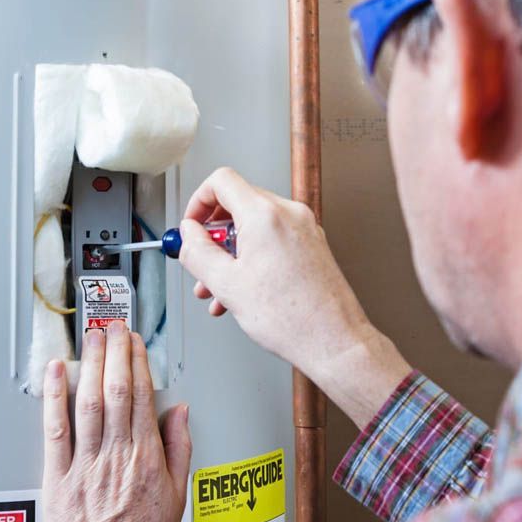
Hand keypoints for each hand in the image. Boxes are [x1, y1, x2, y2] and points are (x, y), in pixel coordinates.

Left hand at [42, 323, 190, 521]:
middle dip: (114, 352)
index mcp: (147, 458)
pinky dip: (55, 398)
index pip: (142, 395)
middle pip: (115, 391)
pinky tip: (57, 373)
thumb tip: (179, 411)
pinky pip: (55, 431)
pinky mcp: (58, 480)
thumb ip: (179, 448)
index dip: (137, 361)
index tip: (134, 340)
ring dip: (90, 365)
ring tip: (91, 337)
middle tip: (111, 326)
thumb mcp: (178, 495)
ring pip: (88, 403)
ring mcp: (85, 466)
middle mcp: (116, 456)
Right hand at [179, 168, 409, 426]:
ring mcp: (304, 228)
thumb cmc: (292, 318)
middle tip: (201, 259)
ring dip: (231, 252)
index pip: (222, 181)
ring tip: (218, 286)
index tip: (192, 225)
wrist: (334, 340)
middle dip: (214, 234)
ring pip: (255, 226)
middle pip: (238, 203)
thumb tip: (187, 235)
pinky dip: (254, 257)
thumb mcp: (226, 284)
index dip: (198, 201)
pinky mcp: (313, 244)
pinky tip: (242, 290)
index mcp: (265, 215)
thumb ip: (198, 252)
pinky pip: (274, 239)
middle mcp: (288, 213)